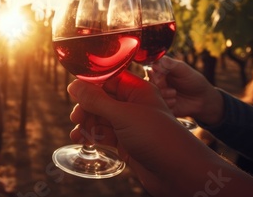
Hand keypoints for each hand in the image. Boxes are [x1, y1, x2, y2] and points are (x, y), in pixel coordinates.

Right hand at [68, 71, 208, 195]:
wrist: (179, 172)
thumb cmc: (158, 138)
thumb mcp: (124, 115)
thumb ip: (96, 100)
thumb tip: (73, 85)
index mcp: (138, 90)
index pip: (109, 79)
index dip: (90, 84)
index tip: (73, 91)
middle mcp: (133, 105)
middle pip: (101, 99)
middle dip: (86, 107)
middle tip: (76, 118)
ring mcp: (129, 124)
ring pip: (100, 118)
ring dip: (87, 124)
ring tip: (76, 134)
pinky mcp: (127, 141)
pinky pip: (104, 134)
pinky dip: (92, 136)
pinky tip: (82, 140)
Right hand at [149, 56, 223, 125]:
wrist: (202, 99)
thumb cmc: (194, 81)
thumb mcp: (184, 70)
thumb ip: (170, 64)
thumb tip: (156, 60)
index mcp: (160, 70)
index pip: (149, 70)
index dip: (154, 75)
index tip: (162, 77)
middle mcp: (157, 82)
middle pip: (149, 84)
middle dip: (160, 86)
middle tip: (172, 88)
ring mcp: (159, 93)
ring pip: (152, 95)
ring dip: (164, 95)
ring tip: (175, 93)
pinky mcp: (161, 104)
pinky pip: (157, 106)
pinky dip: (166, 104)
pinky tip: (175, 102)